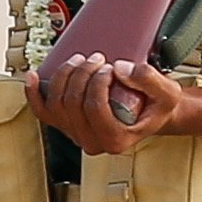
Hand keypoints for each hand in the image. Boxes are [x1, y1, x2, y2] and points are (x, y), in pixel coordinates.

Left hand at [35, 54, 181, 153]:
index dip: (97, 83)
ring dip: (64, 76)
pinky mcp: (66, 124)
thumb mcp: (167, 93)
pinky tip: (34, 76)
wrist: (151, 112)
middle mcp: (92, 143)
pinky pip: (43, 111)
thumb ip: (149, 79)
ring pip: (56, 104)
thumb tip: (119, 69)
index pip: (94, 108)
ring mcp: (76, 134)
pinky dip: (35, 93)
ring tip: (80, 60)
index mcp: (115, 140)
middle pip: (72, 104)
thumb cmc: (157, 106)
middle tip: (97, 59)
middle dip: (82, 74)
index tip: (109, 68)